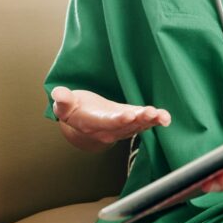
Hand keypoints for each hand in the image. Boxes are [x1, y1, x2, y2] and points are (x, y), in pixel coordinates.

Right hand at [51, 87, 170, 145]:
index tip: (128, 114)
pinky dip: (155, 121)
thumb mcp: (65, 104)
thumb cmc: (74, 109)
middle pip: (125, 126)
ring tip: (161, 115)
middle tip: (150, 112)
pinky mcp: (131, 123)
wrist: (83, 124)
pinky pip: (144, 124)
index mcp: (92, 123)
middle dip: (138, 119)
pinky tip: (165, 117)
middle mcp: (108, 129)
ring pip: (137, 126)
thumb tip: (58, 93)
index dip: (117, 119)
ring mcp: (122, 128)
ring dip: (150, 121)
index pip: (106, 122)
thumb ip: (63, 99)